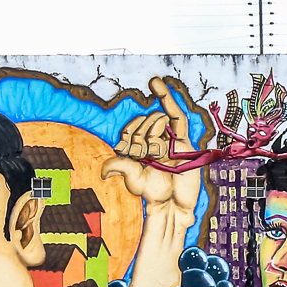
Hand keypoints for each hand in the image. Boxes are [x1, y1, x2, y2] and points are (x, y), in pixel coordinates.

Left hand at [102, 79, 202, 212]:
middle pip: (143, 123)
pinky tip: (154, 82)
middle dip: (141, 137)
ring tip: (159, 155)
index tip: (130, 153)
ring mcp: (169, 139)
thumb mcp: (134, 180)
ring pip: (156, 120)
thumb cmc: (155, 193)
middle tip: (147, 156)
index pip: (129, 130)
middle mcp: (154, 140)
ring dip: (154, 134)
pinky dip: (166, 97)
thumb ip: (120, 167)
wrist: (175, 204)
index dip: (128, 137)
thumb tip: (103, 170)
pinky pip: (176, 114)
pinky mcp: (183, 140)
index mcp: (140, 147)